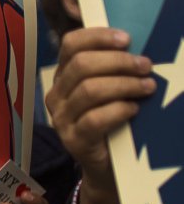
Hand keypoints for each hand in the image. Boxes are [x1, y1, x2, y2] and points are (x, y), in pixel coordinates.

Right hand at [45, 27, 153, 203]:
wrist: (107, 167)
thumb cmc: (112, 120)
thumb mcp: (107, 90)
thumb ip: (110, 68)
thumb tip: (132, 41)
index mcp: (63, 76)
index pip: (70, 45)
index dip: (98, 36)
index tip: (127, 39)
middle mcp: (56, 95)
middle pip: (81, 65)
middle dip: (119, 62)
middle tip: (145, 66)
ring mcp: (61, 119)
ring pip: (89, 90)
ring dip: (124, 85)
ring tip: (147, 87)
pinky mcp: (73, 141)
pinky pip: (95, 119)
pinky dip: (119, 110)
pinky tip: (134, 109)